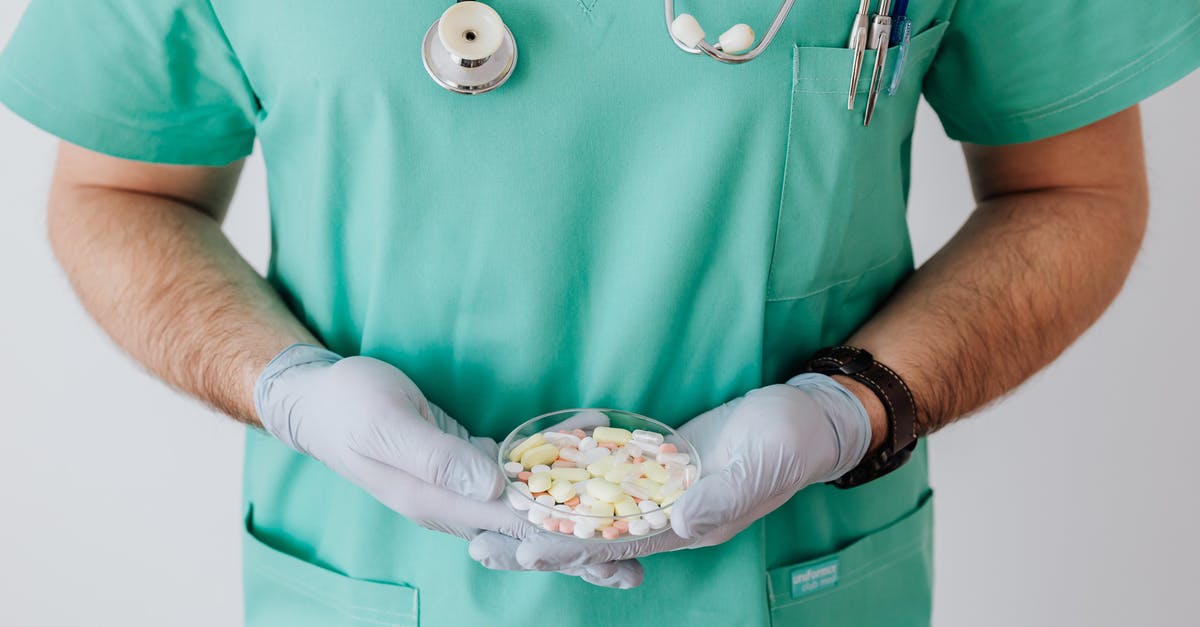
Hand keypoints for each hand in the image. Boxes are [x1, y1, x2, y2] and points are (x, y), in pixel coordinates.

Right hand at [254, 344, 643, 587]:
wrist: (316, 398)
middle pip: (529, 534)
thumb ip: (436, 458)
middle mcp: (454, 505)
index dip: (565, 538)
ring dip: (578, 513)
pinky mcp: (466, 464)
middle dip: (583, 547)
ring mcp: (460, 488)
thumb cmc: (348, 406)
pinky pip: (518, 473)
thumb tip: (489, 486)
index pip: (514, 530)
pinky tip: (591, 439)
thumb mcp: (386, 425)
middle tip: (641, 558)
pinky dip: (556, 464)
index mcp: (438, 503)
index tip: (614, 548)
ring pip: (529, 509)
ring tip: (633, 523)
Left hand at [468, 374, 871, 578]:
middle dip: (538, 541)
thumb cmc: (791, 439)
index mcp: (690, 525)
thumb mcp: (761, 464)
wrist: (808, 417)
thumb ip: (722, 495)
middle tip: (479, 545)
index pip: (617, 543)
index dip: (570, 547)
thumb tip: (679, 521)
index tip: (523, 548)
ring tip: (489, 517)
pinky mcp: (655, 463)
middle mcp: (667, 516)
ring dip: (543, 513)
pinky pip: (606, 476)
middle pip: (591, 536)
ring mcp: (658, 490)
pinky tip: (532, 474)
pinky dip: (570, 478)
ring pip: (591, 509)